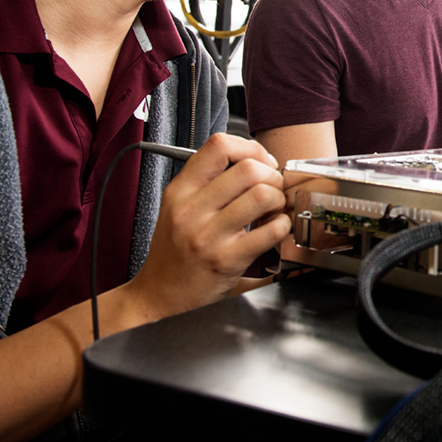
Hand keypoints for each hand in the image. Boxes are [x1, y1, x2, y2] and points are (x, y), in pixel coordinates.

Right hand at [123, 134, 290, 319]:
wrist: (159, 296)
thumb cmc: (175, 250)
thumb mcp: (178, 206)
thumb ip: (209, 181)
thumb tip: (255, 159)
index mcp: (180, 190)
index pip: (219, 146)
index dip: (250, 148)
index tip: (260, 161)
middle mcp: (190, 210)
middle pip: (248, 168)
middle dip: (271, 175)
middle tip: (272, 189)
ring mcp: (207, 236)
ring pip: (262, 195)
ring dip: (278, 200)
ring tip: (272, 210)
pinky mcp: (226, 260)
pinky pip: (270, 230)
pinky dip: (282, 226)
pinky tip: (273, 230)